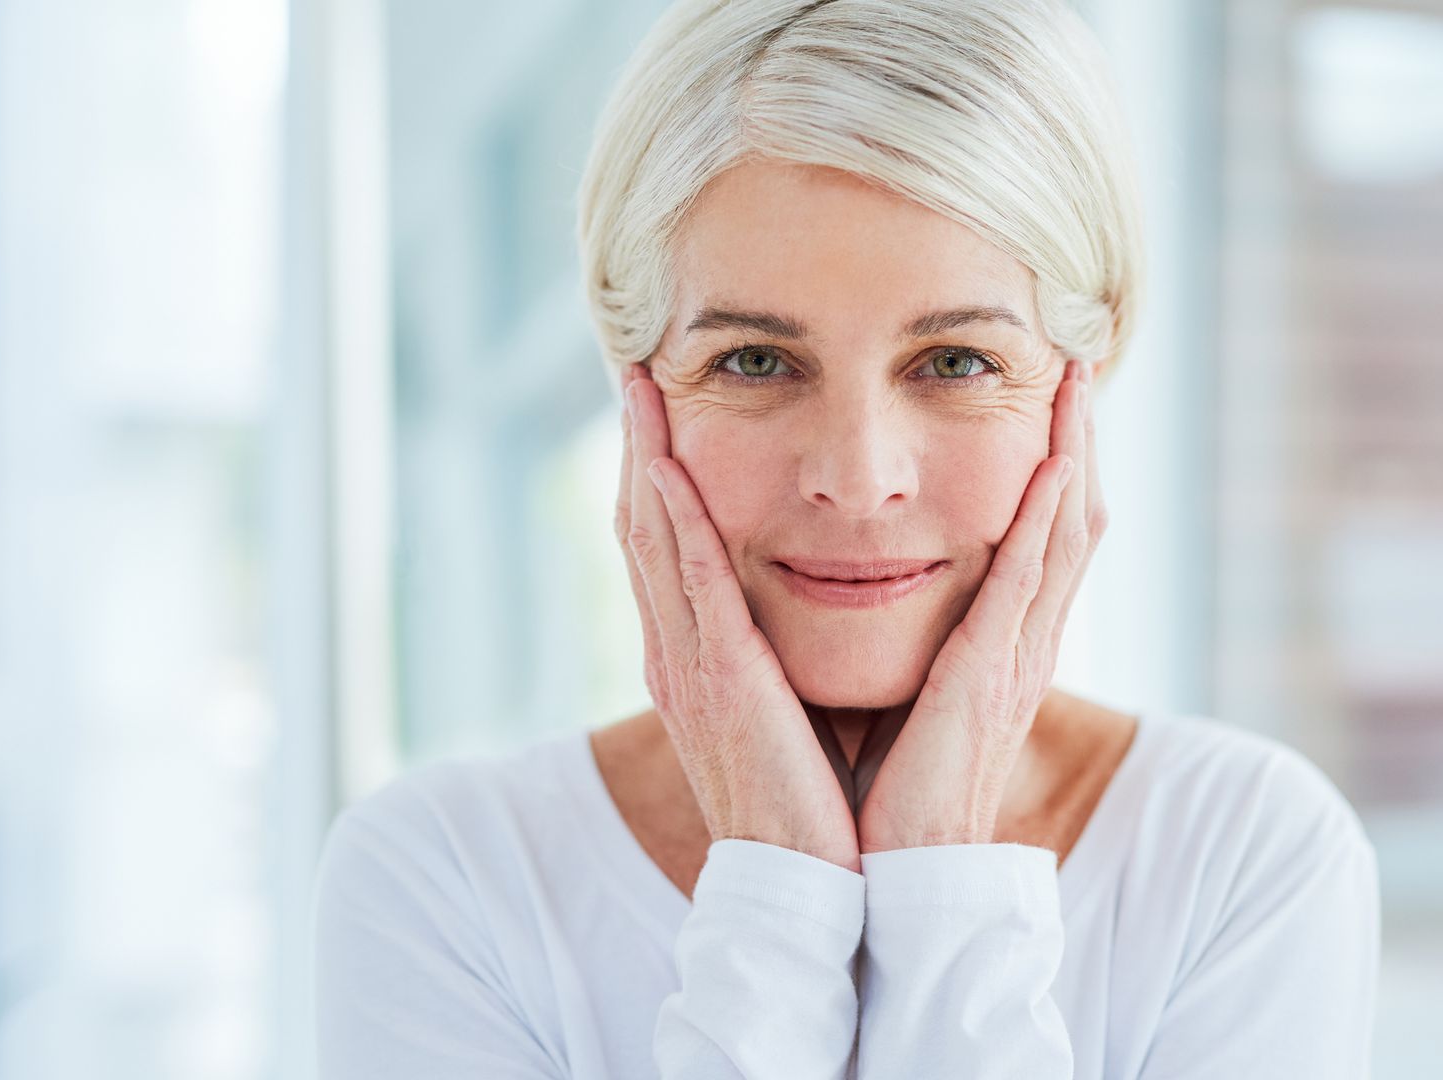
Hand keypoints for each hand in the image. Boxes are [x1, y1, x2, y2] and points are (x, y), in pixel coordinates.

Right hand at [617, 364, 861, 870]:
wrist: (806, 886)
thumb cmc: (811, 804)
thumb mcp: (787, 713)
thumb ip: (780, 660)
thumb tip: (801, 616)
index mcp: (699, 661)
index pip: (668, 548)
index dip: (655, 476)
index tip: (658, 411)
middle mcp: (680, 655)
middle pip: (645, 528)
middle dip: (635, 448)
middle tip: (632, 372)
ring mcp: (691, 665)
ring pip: (655, 538)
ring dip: (643, 459)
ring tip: (638, 387)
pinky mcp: (721, 678)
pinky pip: (691, 579)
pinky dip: (674, 516)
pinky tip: (663, 462)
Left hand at [855, 358, 1106, 852]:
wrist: (891, 875)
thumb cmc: (885, 792)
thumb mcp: (901, 695)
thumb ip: (905, 641)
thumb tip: (866, 589)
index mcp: (998, 647)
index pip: (1041, 537)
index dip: (1056, 465)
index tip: (1052, 399)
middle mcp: (1020, 644)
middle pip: (1070, 519)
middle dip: (1080, 439)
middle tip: (1081, 363)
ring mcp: (1013, 658)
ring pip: (1063, 534)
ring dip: (1076, 452)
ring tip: (1079, 381)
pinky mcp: (990, 676)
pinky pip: (1026, 583)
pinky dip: (1045, 520)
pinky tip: (1057, 462)